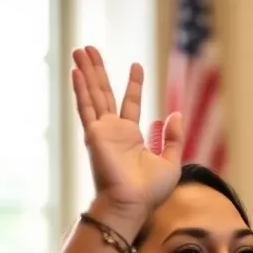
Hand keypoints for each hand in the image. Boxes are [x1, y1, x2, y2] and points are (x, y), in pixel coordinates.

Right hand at [71, 47, 182, 223]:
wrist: (132, 204)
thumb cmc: (150, 191)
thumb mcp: (171, 162)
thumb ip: (174, 139)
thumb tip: (176, 115)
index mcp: (131, 137)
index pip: (131, 103)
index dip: (134, 85)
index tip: (136, 66)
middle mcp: (114, 132)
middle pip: (104, 93)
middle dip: (98, 71)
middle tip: (90, 48)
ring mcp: (102, 132)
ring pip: (93, 94)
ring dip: (86, 72)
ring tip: (80, 49)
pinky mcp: (94, 134)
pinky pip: (86, 107)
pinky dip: (81, 89)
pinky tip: (76, 71)